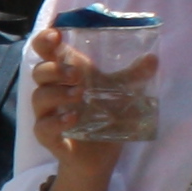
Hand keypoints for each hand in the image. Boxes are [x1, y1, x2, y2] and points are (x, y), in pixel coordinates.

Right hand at [23, 23, 133, 187]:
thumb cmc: (104, 117)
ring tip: (79, 95)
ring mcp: (47, 114)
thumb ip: (133, 76)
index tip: (56, 34)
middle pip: (39, 71)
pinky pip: (43, 127)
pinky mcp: (48, 137)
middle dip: (55, 69)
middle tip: (77, 75)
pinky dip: (57, 121)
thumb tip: (152, 59)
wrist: (100, 156)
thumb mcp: (121, 93)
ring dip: (57, 93)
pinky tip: (74, 118)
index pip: (45, 51)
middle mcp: (52, 91)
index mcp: (65, 75)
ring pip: (39, 97)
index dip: (45, 40)